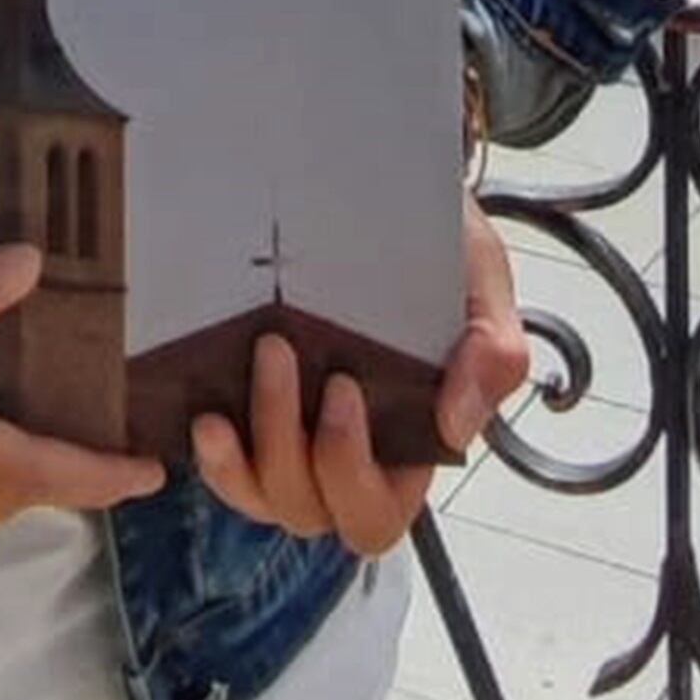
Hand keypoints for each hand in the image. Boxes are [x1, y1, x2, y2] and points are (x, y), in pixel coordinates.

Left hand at [191, 192, 527, 559]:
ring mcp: (288, 439)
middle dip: (290, 449)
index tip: (343, 388)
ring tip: (246, 369)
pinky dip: (214, 456)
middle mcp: (344, 454)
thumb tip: (455, 426)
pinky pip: (224, 469)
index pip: (377, 513)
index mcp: (406, 443)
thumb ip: (493, 352)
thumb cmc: (436, 247)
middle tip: (280, 352)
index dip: (352, 475)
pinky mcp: (244, 413)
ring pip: (261, 496)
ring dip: (247, 450)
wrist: (381, 186)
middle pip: (311, 510)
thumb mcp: (480, 283)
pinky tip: (206, 414)